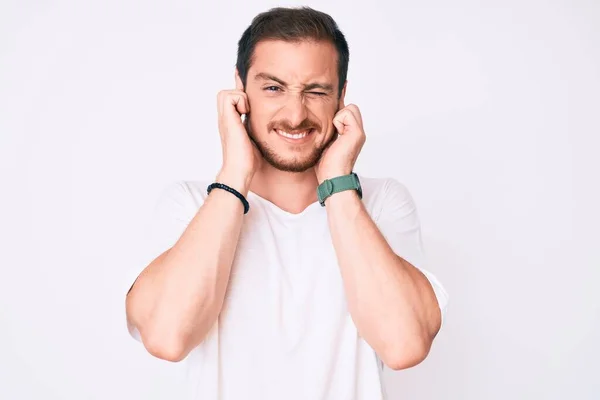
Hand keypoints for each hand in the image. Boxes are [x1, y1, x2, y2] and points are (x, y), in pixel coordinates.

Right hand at [216, 74, 262, 192]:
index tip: (253, 96)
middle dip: (240, 95)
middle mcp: (226, 119)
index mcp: (231, 123)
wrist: (240, 170)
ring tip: (248, 111)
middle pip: (226, 94)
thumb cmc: (249, 160)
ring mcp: (225, 119)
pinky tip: (246, 113)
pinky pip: (230, 96)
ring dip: (239, 98)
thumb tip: (274, 125)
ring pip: (226, 93)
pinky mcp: (227, 119)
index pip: (233, 100)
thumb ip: (258, 129)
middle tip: (251, 106)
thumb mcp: (256, 138)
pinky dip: (240, 100)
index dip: (241, 96)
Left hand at [316, 102, 365, 182]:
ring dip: (338, 118)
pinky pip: (347, 113)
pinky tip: (337, 135)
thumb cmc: (326, 165)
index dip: (337, 116)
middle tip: (334, 131)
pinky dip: (338, 121)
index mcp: (351, 134)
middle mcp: (358, 132)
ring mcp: (359, 132)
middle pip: (351, 108)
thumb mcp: (326, 143)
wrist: (332, 176)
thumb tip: (322, 119)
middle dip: (339, 115)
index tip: (332, 130)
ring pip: (351, 108)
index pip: (347, 112)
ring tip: (336, 134)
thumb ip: (330, 131)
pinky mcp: (357, 133)